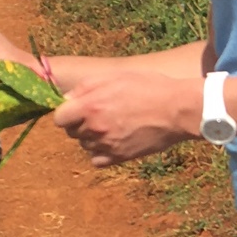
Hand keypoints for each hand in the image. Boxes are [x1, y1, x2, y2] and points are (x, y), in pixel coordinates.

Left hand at [53, 64, 201, 166]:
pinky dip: (100, 152)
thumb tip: (67, 99)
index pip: (59, 118)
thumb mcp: (115, 76)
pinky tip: (112, 141)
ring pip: (85, 145)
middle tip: (98, 113)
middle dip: (79, 123)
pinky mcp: (120, 157)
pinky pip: (97, 160)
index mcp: (90, 106)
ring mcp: (107, 145)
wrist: (177, 109)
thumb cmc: (148, 87)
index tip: (77, 108)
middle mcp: (95, 128)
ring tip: (111, 125)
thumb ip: (86, 87)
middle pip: (71, 133)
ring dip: (91, 137)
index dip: (66, 112)